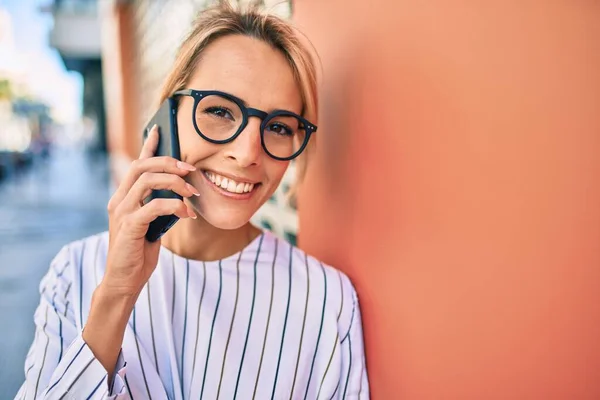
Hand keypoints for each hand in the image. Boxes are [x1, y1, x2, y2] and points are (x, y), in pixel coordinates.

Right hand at [102, 125, 198, 296]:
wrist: (125, 280)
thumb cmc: (140, 252)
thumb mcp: (152, 224)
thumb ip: (158, 206)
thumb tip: (180, 191)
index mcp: (124, 197)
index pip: (136, 164)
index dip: (148, 145)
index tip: (160, 129)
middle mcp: (119, 200)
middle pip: (141, 166)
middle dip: (168, 162)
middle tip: (190, 170)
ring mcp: (122, 211)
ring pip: (147, 180)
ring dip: (174, 183)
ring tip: (192, 194)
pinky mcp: (129, 225)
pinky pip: (154, 205)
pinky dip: (174, 205)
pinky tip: (187, 214)